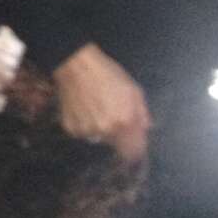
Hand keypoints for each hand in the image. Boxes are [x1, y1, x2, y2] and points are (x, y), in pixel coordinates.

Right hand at [52, 42, 151, 166]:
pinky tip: (84, 109)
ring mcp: (87, 131)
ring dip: (100, 129)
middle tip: (112, 114)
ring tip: (96, 108)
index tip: (134, 146)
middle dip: (117, 133)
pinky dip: (84, 125)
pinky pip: (82, 133)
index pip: (133, 150)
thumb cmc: (108, 75)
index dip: (135, 150)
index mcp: (124, 122)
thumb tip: (146, 127)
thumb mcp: (133, 89)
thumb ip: (142, 112)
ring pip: (98, 138)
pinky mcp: (71, 128)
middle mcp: (106, 130)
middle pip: (116, 144)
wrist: (78, 67)